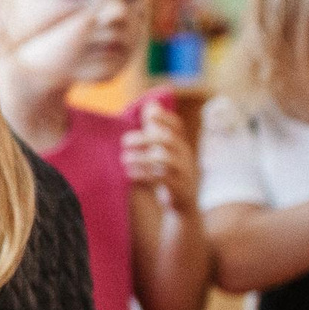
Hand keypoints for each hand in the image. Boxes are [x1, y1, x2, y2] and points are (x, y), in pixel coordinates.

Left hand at [122, 97, 199, 214]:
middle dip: (146, 138)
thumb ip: (156, 129)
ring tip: (125, 158)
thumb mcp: (164, 150)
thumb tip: (151, 104)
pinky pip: (163, 179)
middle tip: (124, 140)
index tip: (149, 114)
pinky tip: (130, 174)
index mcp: (180, 146)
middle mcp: (184, 156)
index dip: (165, 118)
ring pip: (166, 159)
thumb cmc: (170, 173)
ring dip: (143, 157)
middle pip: (168, 140)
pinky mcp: (179, 188)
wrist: (184, 205)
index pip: (177, 126)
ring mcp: (184, 172)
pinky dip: (145, 175)